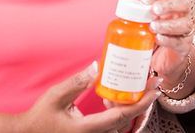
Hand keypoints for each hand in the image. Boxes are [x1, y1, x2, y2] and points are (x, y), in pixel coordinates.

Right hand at [16, 62, 160, 132]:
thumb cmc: (39, 117)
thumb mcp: (55, 96)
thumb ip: (76, 83)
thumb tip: (96, 67)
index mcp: (87, 128)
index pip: (122, 116)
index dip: (141, 103)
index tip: (154, 89)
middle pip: (126, 121)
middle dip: (141, 103)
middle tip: (151, 84)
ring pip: (120, 125)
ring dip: (130, 108)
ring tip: (135, 88)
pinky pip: (111, 126)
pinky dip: (119, 113)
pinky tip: (114, 99)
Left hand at [142, 0, 193, 82]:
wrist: (164, 59)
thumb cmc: (153, 36)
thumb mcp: (145, 23)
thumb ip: (138, 16)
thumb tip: (120, 11)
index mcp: (170, 4)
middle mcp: (181, 15)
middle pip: (184, 2)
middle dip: (168, 4)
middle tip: (153, 10)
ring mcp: (185, 31)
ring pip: (185, 23)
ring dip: (168, 24)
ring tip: (153, 27)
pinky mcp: (184, 47)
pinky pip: (181, 42)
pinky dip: (169, 39)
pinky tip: (158, 39)